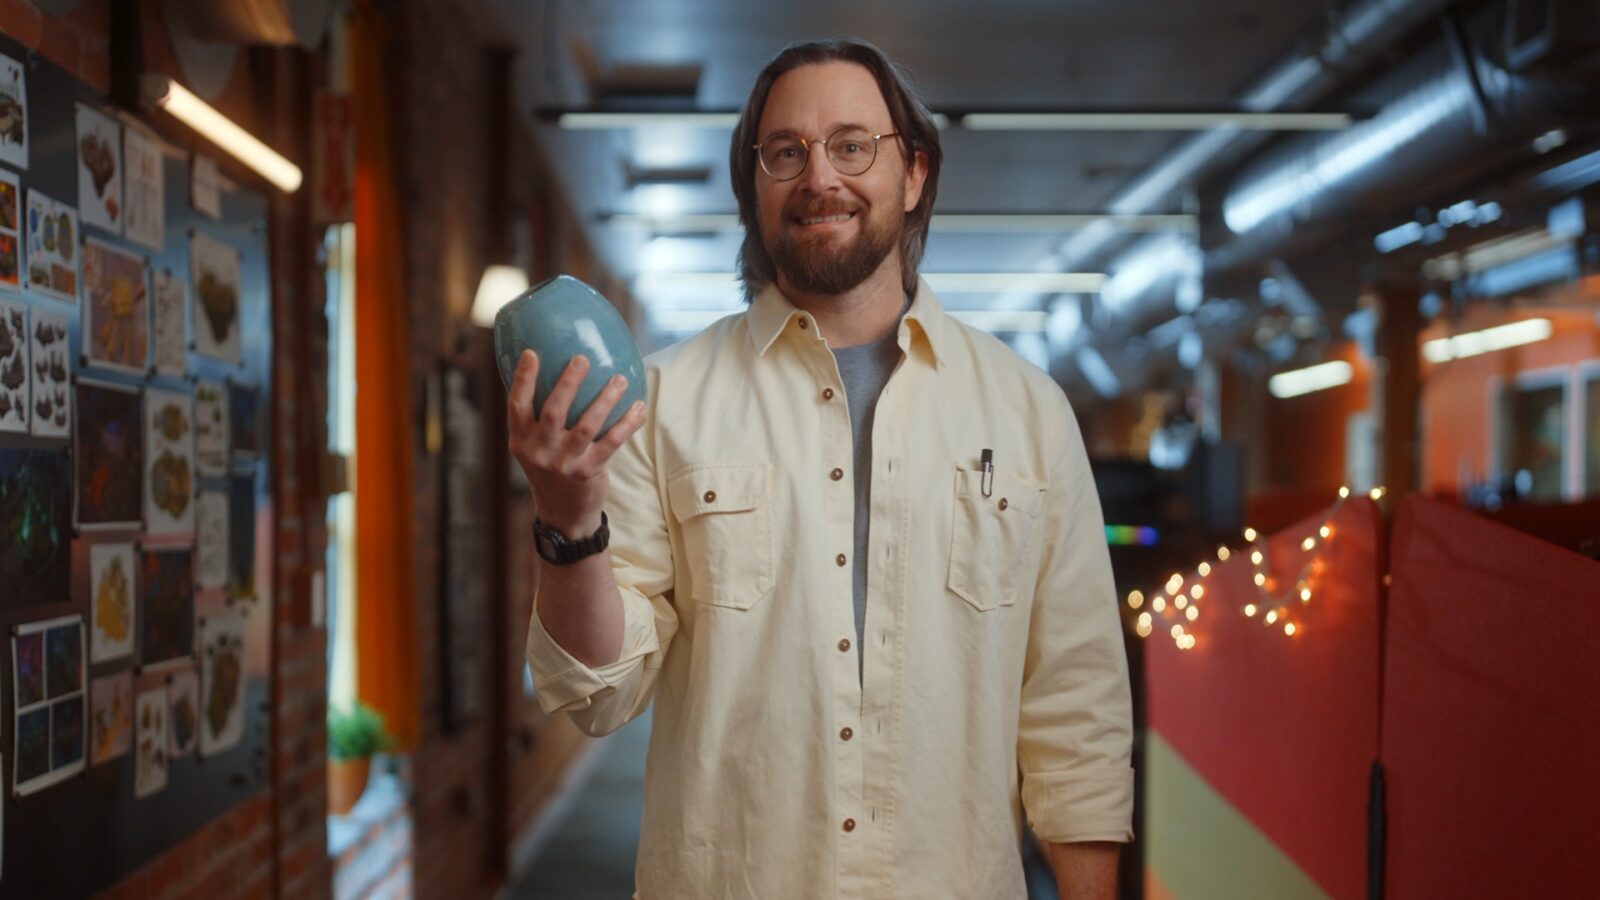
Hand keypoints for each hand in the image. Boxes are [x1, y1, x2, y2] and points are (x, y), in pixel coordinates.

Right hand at [506, 350, 645, 536]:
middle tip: (582, 358)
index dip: (523, 379)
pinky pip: (611, 443)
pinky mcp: (587, 473)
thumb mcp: (534, 448)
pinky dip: (626, 424)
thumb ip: (538, 420)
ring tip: (620, 379)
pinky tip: (638, 407)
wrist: (563, 514)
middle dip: (568, 382)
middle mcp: (539, 451)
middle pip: (553, 410)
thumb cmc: (551, 468)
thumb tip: (557, 373)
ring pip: (586, 424)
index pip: (516, 406)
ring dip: (605, 400)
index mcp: (521, 441)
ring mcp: (563, 464)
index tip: (532, 353)